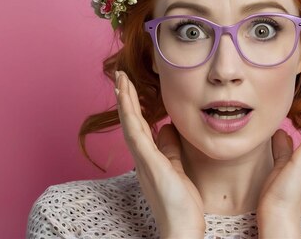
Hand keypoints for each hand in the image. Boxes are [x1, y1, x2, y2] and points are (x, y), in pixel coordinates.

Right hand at [114, 71, 204, 237]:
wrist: (181, 228)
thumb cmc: (181, 203)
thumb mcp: (177, 168)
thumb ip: (169, 149)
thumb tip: (167, 128)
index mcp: (148, 158)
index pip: (139, 125)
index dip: (133, 105)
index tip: (129, 85)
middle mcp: (141, 157)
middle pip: (130, 121)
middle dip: (125, 97)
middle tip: (119, 76)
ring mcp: (144, 160)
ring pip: (130, 124)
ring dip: (124, 100)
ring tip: (120, 80)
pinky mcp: (150, 164)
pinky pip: (137, 135)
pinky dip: (130, 115)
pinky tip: (127, 99)